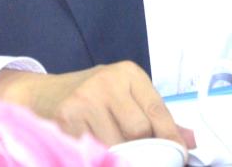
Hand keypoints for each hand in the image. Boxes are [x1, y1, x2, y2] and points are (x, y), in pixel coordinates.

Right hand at [0, 61, 193, 148]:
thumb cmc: (90, 96)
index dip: (171, 138)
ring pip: (116, 144)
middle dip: (144, 152)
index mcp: (128, 74)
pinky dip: (97, 157)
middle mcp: (107, 81)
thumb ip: (155, 117)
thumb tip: (191, 140)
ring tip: (116, 155)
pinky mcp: (66, 118)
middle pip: (138, 131)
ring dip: (119, 157)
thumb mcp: (124, 96)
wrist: (40, 94)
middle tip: (145, 159)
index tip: (180, 157)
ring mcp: (85, 99)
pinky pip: (91, 150)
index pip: (157, 111)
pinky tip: (96, 155)